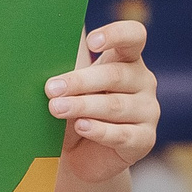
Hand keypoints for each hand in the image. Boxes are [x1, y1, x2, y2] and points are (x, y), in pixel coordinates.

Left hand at [50, 22, 158, 185]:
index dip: (116, 35)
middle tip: (51, 88)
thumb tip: (44, 39)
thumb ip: (66, 63)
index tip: (91, 42)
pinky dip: (99, 130)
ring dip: (83, 106)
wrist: (80, 157)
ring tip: (56, 108)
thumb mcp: (70, 86)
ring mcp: (148, 111)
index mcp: (127, 59)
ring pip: (115, 106)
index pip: (133, 36)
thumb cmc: (75, 111)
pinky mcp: (144, 139)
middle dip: (80, 81)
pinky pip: (122, 134)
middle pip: (115, 75)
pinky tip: (81, 126)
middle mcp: (143, 81)